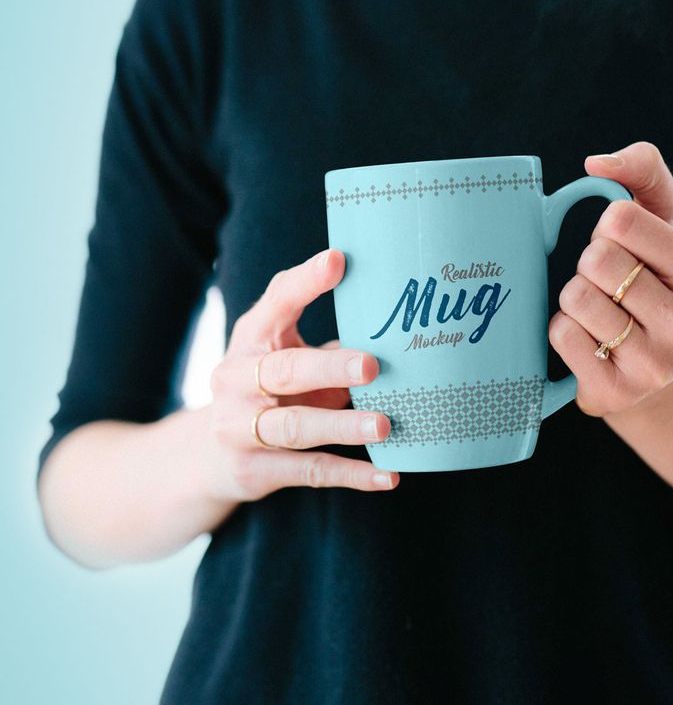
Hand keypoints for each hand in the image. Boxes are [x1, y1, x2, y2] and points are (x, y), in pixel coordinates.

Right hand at [202, 248, 398, 501]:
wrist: (210, 456)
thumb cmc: (270, 390)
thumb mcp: (286, 354)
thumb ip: (329, 340)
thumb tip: (398, 322)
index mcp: (251, 339)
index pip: (276, 303)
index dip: (305, 282)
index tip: (339, 260)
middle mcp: (236, 380)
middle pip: (284, 371)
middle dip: (329, 368)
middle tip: (372, 365)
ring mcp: (239, 428)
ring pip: (296, 427)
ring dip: (343, 426)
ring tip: (385, 426)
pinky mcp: (254, 470)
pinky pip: (310, 471)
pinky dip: (352, 475)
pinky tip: (389, 476)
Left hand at [549, 141, 672, 415]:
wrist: (647, 367)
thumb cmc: (649, 278)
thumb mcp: (661, 219)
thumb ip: (643, 170)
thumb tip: (597, 164)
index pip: (622, 220)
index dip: (608, 225)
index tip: (621, 243)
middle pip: (597, 260)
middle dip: (589, 264)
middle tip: (608, 283)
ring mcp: (654, 367)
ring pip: (576, 298)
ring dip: (574, 298)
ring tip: (599, 312)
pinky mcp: (615, 393)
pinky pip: (562, 335)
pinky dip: (562, 329)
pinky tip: (587, 340)